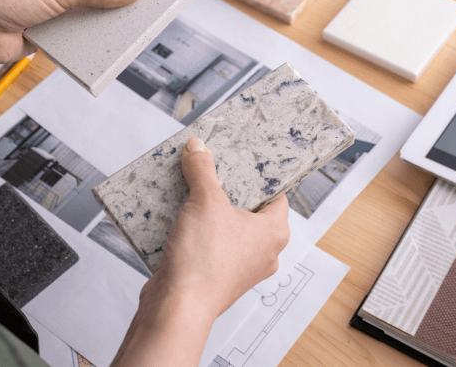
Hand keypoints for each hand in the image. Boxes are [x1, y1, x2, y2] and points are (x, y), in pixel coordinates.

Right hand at [111, 137, 289, 366]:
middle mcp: (264, 252)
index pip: (277, 195)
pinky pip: (210, 246)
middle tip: (213, 171)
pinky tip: (178, 217)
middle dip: (228, 191)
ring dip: (209, 212)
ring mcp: (240, 267)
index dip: (260, 177)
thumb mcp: (205, 201)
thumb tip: (198, 147)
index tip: (244, 161)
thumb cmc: (205, 260)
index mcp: (275, 233)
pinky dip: (196, 232)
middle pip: (249, 211)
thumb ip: (203, 170)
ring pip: (227, 229)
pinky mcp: (216, 277)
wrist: (178, 307)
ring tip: (192, 189)